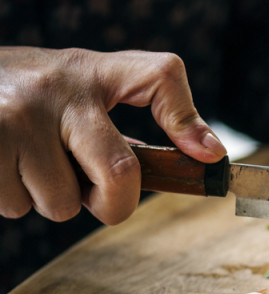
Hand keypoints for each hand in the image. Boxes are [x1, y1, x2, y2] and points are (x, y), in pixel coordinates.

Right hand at [0, 47, 225, 223]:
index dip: (188, 121)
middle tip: (93, 188)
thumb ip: (153, 107)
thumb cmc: (41, 91)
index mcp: (95, 72)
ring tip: (35, 162)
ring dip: (52, 199)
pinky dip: (16, 199)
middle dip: (112, 201)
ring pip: (61, 203)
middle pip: (119, 174)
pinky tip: (9, 165)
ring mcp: (15, 117)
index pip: (160, 77)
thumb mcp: (93, 83)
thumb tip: (209, 153)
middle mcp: (57, 90)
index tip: (208, 158)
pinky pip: (17, 206)